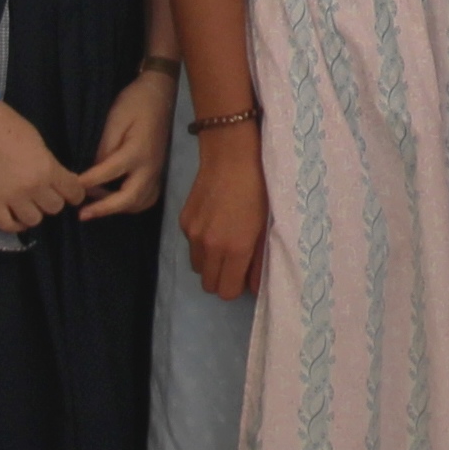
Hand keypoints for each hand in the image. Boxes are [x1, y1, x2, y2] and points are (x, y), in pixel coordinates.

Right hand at [0, 102, 88, 233]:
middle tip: (44, 194)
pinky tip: (15, 216)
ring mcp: (10, 198)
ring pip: (34, 220)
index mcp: (48, 169)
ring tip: (28, 204)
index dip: (74, 193)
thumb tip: (59, 178)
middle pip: (54, 208)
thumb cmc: (7, 124)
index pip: (73, 192)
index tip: (70, 192)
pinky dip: (14, 225)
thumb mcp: (37, 141)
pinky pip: (6, 225)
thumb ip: (49, 164)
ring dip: (33, 212)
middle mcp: (33, 187)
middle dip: (52, 200)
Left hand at [77, 72, 175, 217]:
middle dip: (105, 209)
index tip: (73, 187)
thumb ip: (104, 147)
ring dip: (117, 209)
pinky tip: (115, 200)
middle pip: (129, 198)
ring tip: (95, 206)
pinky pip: (146, 198)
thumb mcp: (115, 119)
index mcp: (137, 152)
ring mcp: (156, 173)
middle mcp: (149, 168)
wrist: (160, 95)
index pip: (110, 173)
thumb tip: (93, 170)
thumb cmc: (135, 104)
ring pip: (139, 203)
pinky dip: (131, 205)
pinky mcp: (157, 173)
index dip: (91, 182)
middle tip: (83, 214)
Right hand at [178, 124, 264, 298]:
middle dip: (222, 279)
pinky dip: (201, 244)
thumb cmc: (258, 190)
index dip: (236, 287)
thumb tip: (254, 287)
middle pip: (209, 285)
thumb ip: (259, 261)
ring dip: (210, 263)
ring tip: (224, 243)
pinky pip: (191, 246)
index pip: (226, 292)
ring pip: (197, 268)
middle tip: (235, 262)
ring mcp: (192, 234)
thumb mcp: (266, 227)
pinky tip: (214, 224)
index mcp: (234, 250)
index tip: (245, 273)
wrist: (230, 157)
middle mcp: (209, 247)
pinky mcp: (183, 221)